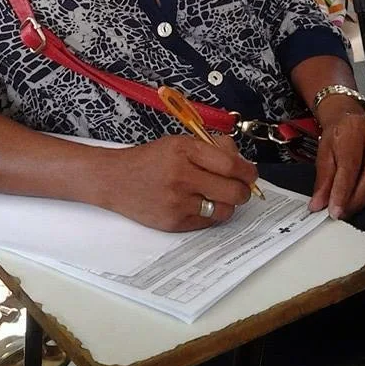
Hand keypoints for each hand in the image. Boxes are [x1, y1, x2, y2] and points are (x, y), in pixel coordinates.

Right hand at [108, 135, 256, 230]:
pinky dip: (210, 214)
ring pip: (224, 210)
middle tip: (241, 188)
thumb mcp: (178, 143)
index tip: (250, 173)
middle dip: (244, 191)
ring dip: (228, 204)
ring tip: (218, 196)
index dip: (247, 171)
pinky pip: (207, 222)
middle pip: (233, 191)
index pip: (231, 165)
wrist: (114, 179)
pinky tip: (199, 204)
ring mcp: (177, 202)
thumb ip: (210, 148)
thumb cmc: (148, 159)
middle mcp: (181, 176)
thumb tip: (240, 160)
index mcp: (184, 150)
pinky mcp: (173, 222)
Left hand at [309, 114, 364, 220]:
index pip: (349, 164)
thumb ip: (324, 180)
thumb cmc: (338, 139)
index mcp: (353, 130)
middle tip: (352, 215)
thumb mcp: (325, 153)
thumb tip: (318, 206)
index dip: (342, 190)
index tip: (336, 211)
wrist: (349, 117)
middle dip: (362, 196)